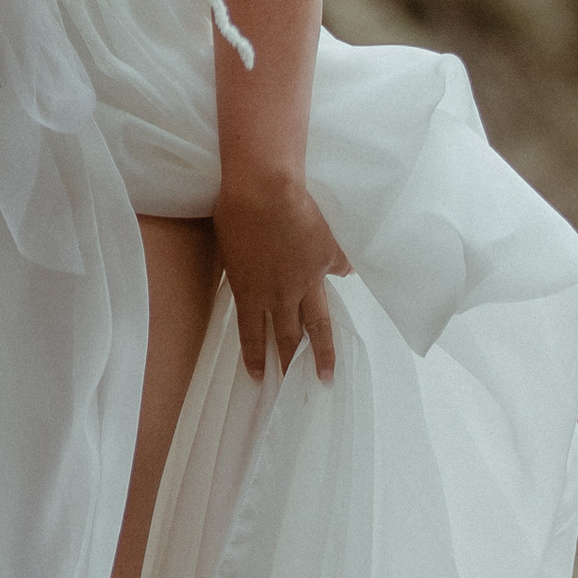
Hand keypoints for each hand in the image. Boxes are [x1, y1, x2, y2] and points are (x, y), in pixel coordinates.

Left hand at [214, 174, 346, 382]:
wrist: (266, 188)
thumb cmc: (234, 210)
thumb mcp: (230, 245)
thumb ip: (243, 265)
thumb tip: (255, 268)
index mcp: (250, 291)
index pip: (252, 333)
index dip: (256, 357)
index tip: (261, 379)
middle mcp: (280, 293)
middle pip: (288, 336)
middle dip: (291, 365)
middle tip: (295, 388)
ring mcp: (308, 278)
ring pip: (318, 322)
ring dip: (322, 351)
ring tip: (326, 373)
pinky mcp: (327, 257)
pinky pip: (339, 267)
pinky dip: (342, 270)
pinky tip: (347, 273)